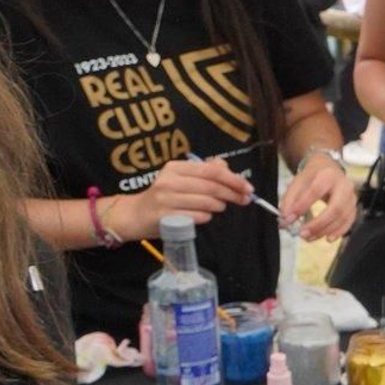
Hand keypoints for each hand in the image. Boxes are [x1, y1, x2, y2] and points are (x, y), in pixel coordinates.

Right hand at [123, 157, 252, 237]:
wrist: (135, 215)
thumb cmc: (164, 196)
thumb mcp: (181, 179)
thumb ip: (204, 172)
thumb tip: (226, 168)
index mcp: (175, 168)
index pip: (211, 171)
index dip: (233, 179)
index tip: (248, 187)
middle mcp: (169, 181)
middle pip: (211, 186)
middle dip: (232, 193)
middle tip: (244, 200)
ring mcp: (165, 199)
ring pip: (206, 202)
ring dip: (220, 205)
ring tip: (220, 206)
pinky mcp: (164, 216)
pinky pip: (197, 217)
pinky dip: (207, 217)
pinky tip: (205, 215)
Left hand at [281, 153, 356, 241]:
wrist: (328, 169)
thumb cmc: (313, 177)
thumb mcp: (297, 182)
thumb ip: (289, 200)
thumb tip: (285, 220)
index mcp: (328, 174)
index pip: (316, 191)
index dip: (302, 205)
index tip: (289, 218)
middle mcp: (344, 185)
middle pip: (336, 208)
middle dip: (318, 223)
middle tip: (302, 233)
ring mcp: (351, 197)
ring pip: (342, 217)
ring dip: (325, 230)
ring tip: (309, 237)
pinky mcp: (354, 207)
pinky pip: (349, 222)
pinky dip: (338, 232)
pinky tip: (327, 238)